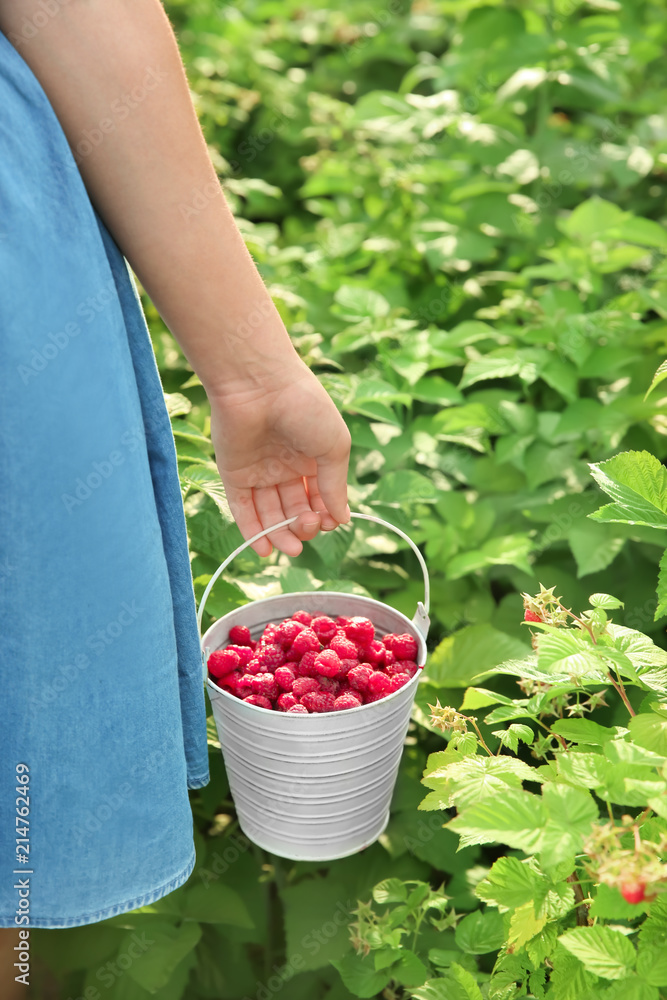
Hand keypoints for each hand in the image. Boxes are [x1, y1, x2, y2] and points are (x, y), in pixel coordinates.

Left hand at [209, 359, 351, 556]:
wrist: (260, 384)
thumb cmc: (305, 408)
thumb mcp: (333, 448)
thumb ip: (335, 487)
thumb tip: (343, 520)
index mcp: (314, 457)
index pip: (320, 497)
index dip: (326, 514)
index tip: (331, 521)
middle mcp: (286, 466)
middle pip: (296, 509)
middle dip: (304, 525)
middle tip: (309, 527)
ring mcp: (260, 471)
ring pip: (271, 513)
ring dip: (281, 535)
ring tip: (291, 549)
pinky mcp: (234, 474)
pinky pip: (243, 509)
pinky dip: (253, 531)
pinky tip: (265, 550)